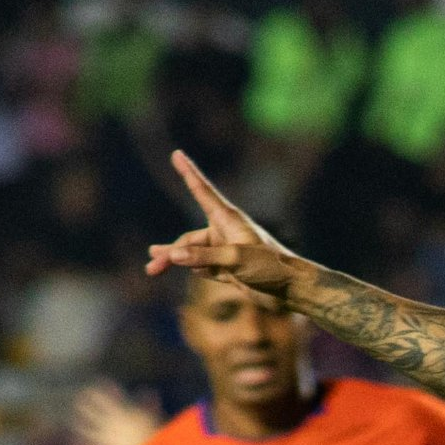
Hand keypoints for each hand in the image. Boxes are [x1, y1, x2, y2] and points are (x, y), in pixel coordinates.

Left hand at [66, 383, 158, 444]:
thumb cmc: (155, 434)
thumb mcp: (154, 415)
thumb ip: (148, 403)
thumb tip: (147, 390)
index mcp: (119, 411)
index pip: (103, 396)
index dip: (98, 388)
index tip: (96, 382)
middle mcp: (108, 422)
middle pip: (90, 409)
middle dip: (85, 402)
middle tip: (80, 396)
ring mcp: (105, 436)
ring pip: (86, 427)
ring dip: (79, 422)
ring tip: (73, 418)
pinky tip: (72, 444)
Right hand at [143, 152, 312, 301]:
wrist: (292, 290)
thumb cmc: (271, 267)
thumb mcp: (236, 260)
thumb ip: (203, 257)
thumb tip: (173, 255)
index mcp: (228, 219)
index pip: (202, 191)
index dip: (188, 172)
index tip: (177, 154)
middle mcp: (225, 232)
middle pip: (188, 238)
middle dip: (171, 251)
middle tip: (152, 265)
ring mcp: (225, 250)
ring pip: (192, 253)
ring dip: (176, 261)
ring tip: (153, 270)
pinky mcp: (228, 268)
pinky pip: (203, 266)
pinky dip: (196, 270)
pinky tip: (199, 274)